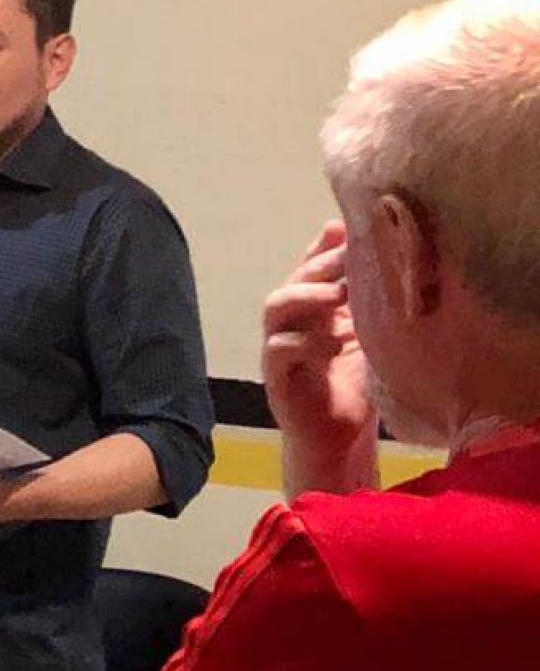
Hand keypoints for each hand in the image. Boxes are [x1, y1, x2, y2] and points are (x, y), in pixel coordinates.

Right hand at [261, 220, 375, 452]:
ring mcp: (279, 347)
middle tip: (350, 261)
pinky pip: (278, 349)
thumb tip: (394, 260)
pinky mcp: (276, 376)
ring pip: (276, 306)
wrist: (341, 439)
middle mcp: (293, 322)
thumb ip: (375, 303)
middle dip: (321, 265)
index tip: (351, 232)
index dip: (325, 246)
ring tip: (339, 295)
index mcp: (314, 309)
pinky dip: (306, 343)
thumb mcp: (374, 338)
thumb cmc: (359, 386)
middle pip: (295, 278)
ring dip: (307, 296)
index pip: (312, 265)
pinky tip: (335, 345)